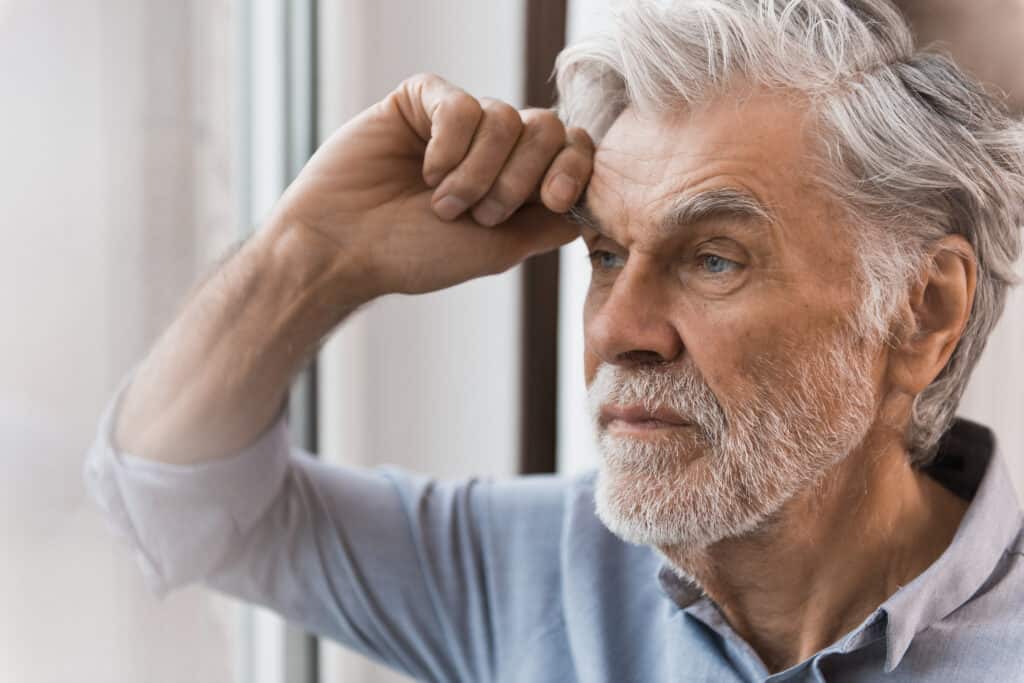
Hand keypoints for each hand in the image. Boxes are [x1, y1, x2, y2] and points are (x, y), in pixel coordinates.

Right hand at [270, 73, 593, 301]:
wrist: (345, 248)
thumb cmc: (415, 255)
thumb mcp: (499, 248)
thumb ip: (549, 222)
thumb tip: (589, 203)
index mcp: (516, 180)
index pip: (572, 150)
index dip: (573, 167)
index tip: (551, 199)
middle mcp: (493, 147)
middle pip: (547, 127)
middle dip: (519, 177)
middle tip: (481, 214)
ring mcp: (458, 121)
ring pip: (505, 118)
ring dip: (476, 172)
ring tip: (442, 203)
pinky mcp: (422, 100)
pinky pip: (461, 104)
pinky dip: (448, 146)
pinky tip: (424, 170)